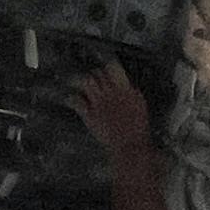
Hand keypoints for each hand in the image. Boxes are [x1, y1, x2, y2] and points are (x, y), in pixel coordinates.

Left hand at [71, 60, 154, 174]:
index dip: (106, 64)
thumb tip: (129, 86)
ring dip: (79, 80)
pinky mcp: (90, 115)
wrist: (130, 147)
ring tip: (73, 81)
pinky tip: (68, 99)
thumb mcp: (140, 107)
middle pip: (98, 73)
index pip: (113, 68)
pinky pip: (77, 101)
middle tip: (92, 76)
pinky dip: (71, 99)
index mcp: (126, 89)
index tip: (103, 62)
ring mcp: (99, 103)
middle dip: (94, 74)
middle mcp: (111, 93)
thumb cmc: (138, 130)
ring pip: (87, 81)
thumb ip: (133, 94)